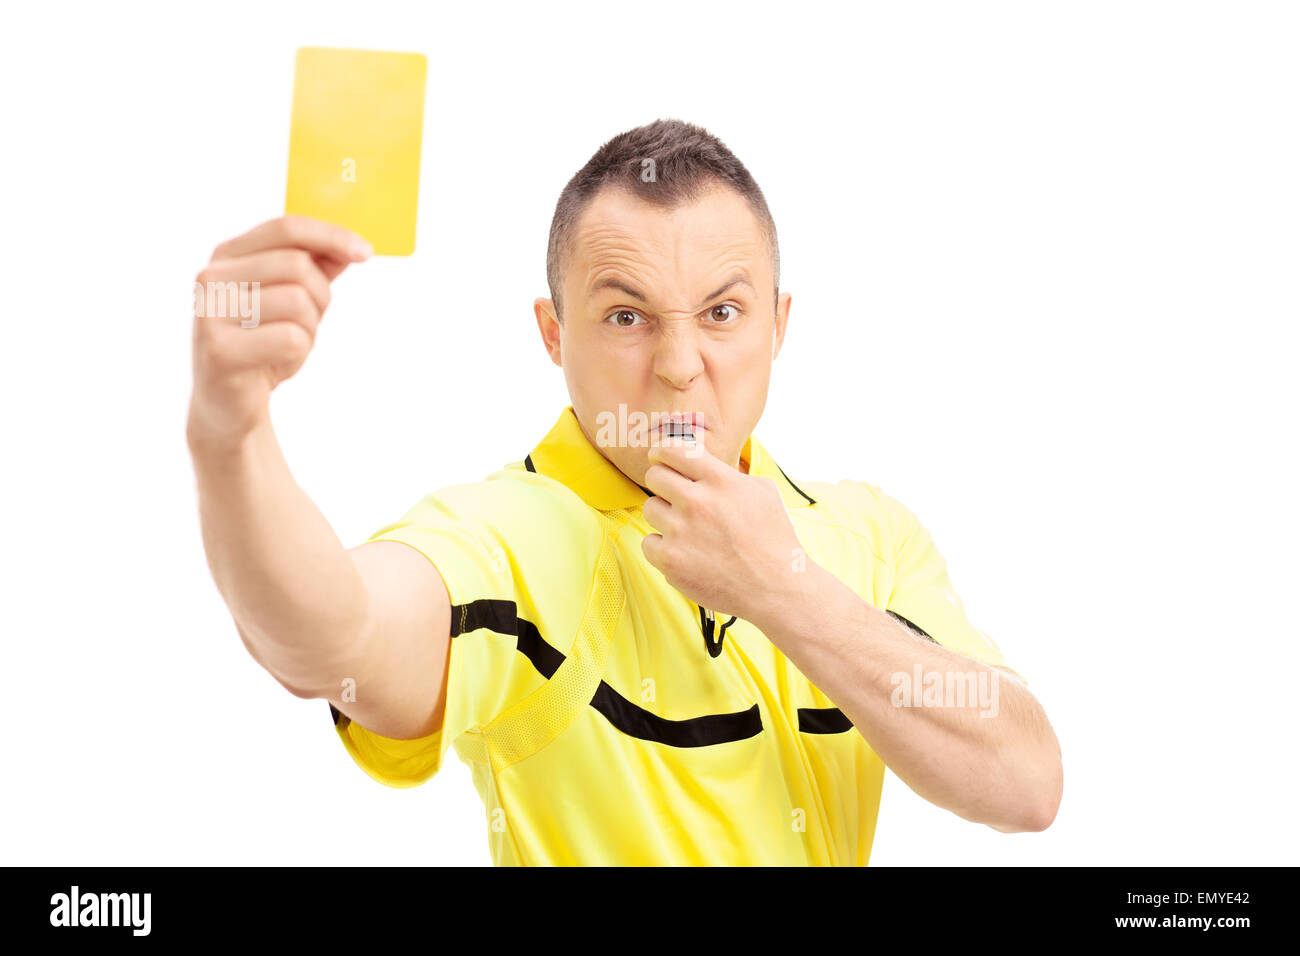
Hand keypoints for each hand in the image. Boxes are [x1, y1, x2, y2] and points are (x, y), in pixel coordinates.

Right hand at [188, 214, 371, 450]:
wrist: (227, 406)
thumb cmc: (262, 347)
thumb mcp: (289, 301)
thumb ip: (314, 269)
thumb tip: (349, 246)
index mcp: (227, 256)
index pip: (286, 228)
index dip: (331, 235)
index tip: (366, 253)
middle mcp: (212, 278)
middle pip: (298, 266)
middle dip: (321, 298)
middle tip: (308, 325)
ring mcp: (210, 313)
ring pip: (298, 301)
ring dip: (310, 329)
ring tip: (288, 346)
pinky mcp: (221, 350)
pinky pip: (291, 338)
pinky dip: (299, 354)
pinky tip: (278, 364)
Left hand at [640, 436, 807, 622]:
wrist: (776, 588)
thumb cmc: (773, 538)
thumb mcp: (763, 491)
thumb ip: (729, 473)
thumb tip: (702, 465)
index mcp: (720, 480)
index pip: (672, 450)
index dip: (661, 452)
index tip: (660, 459)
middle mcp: (697, 502)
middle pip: (654, 476)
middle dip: (663, 484)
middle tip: (675, 497)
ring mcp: (681, 532)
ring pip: (650, 509)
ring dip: (664, 517)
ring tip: (689, 531)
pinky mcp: (671, 560)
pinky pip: (648, 543)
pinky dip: (662, 549)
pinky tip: (686, 554)